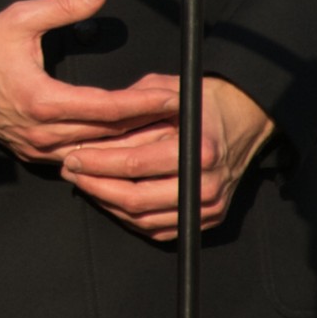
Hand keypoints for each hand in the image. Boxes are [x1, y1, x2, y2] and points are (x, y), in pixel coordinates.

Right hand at [0, 0, 181, 171]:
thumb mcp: (20, 18)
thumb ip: (64, 6)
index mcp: (43, 102)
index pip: (108, 108)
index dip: (144, 103)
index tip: (173, 97)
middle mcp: (42, 133)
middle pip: (108, 137)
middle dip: (147, 126)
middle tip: (181, 117)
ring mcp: (37, 148)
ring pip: (96, 152)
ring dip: (130, 143)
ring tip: (163, 132)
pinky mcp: (33, 152)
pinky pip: (78, 157)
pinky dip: (105, 150)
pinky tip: (126, 143)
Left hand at [48, 71, 279, 237]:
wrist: (245, 119)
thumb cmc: (203, 101)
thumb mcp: (170, 89)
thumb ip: (133, 105)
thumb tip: (91, 124)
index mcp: (199, 149)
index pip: (136, 165)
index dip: (98, 163)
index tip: (73, 156)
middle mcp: (204, 183)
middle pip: (135, 198)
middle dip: (95, 186)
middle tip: (71, 171)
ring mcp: (207, 206)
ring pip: (143, 219)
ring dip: (107, 203)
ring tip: (84, 185)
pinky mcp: (205, 219)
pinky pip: (157, 228)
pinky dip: (128, 217)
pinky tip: (109, 199)